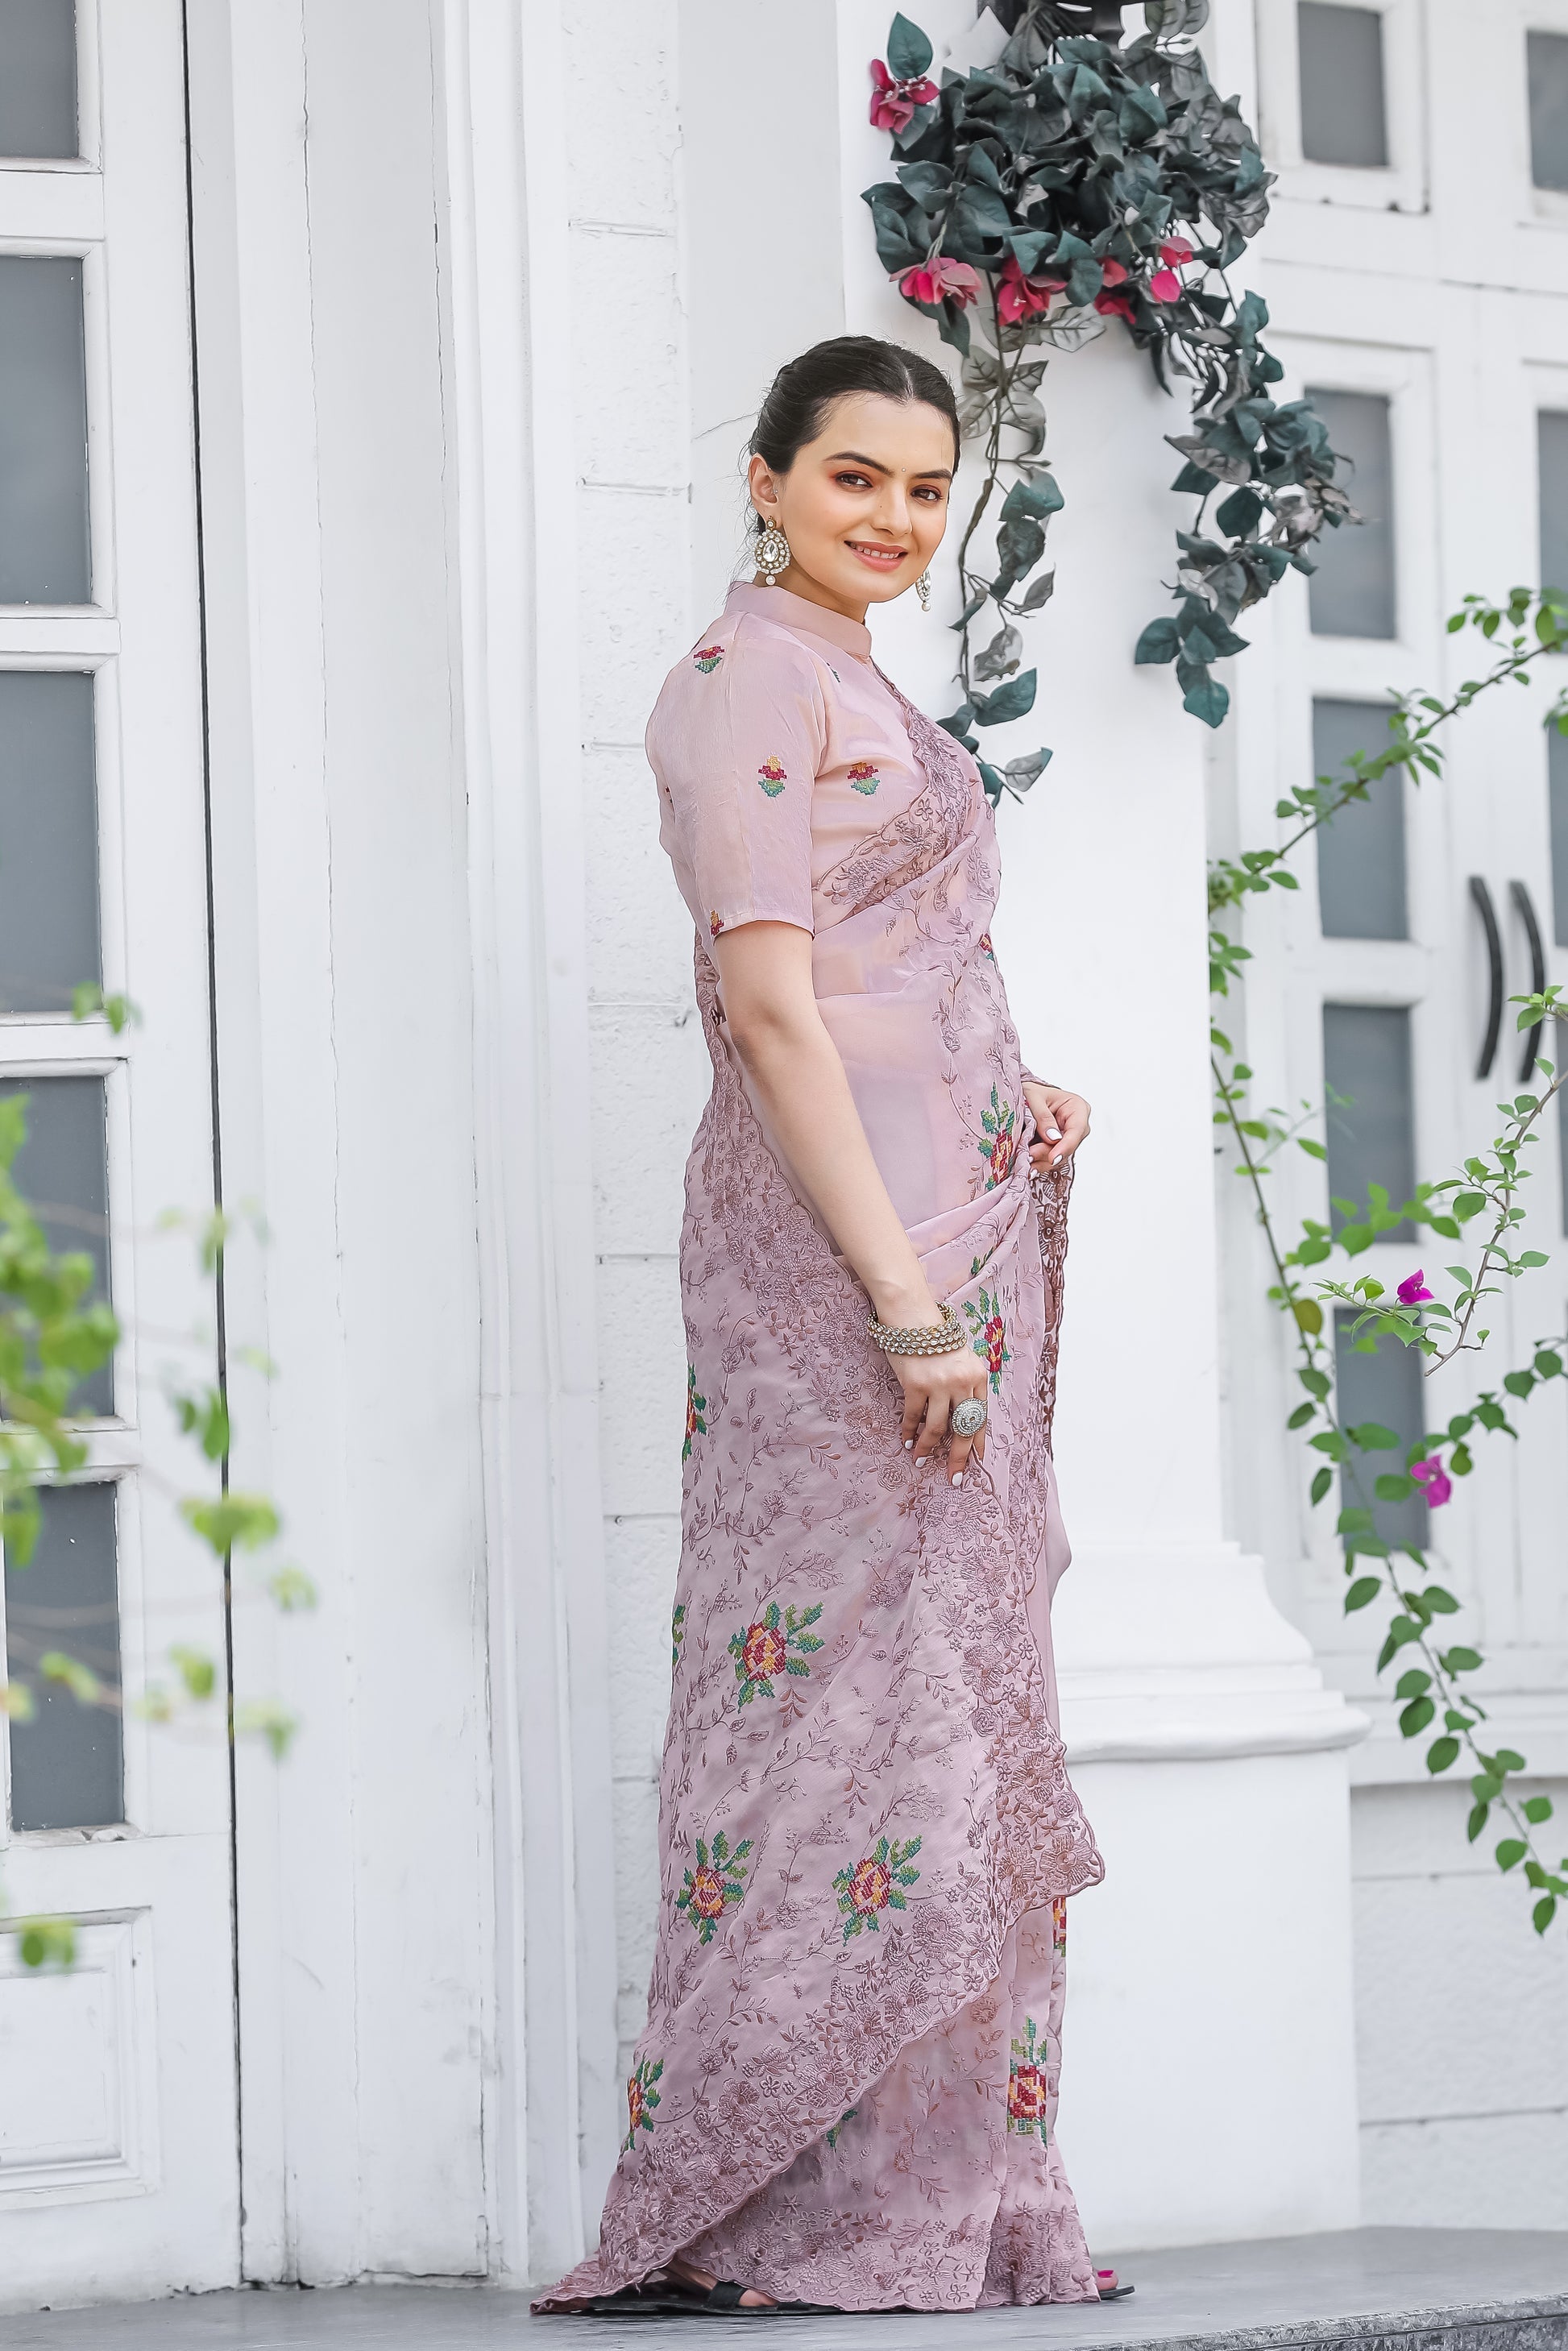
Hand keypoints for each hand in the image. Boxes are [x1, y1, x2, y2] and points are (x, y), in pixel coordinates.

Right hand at [889, 1337, 987, 1485]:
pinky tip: (906, 1440)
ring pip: (937, 1427)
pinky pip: (913, 1416)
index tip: (977, 1461)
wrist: (912, 1315)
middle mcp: (962, 1382)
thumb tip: (959, 1418)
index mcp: (978, 1376)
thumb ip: (964, 1384)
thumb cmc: (935, 1337)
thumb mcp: (960, 1358)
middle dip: (958, 1456)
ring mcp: (939, 1384)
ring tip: (920, 1459)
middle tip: (954, 1476)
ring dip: (928, 1446)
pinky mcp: (916, 1385)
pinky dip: (909, 1431)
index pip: (981, 1416)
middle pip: (964, 1428)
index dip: (978, 1441)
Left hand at [1023, 1081, 1090, 1171]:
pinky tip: (1029, 1167)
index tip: (1053, 1158)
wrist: (1023, 1096)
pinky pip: (1051, 1159)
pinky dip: (1039, 1163)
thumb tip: (1053, 1138)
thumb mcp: (1033, 1098)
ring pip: (1060, 1157)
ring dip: (1042, 1161)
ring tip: (1025, 1161)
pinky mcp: (1057, 1147)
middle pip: (1068, 1146)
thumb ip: (1043, 1117)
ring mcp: (1068, 1138)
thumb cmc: (1031, 1092)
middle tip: (1028, 1156)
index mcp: (1077, 1107)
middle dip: (1048, 1154)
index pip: (1076, 1130)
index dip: (1066, 1146)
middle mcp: (1076, 1125)